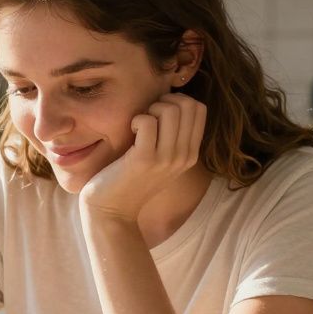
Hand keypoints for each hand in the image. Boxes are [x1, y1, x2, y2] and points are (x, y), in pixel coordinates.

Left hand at [79, 93, 206, 223]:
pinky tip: (130, 133)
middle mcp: (184, 156)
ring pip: (170, 110)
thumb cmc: (130, 180)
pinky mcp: (144, 159)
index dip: (177, 100)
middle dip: (163, 101)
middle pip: (186, 105)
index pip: (199, 109)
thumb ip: (172, 136)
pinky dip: (136, 119)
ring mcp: (166, 159)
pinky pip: (147, 121)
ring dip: (150, 109)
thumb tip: (170, 101)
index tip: (158, 113)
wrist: (112, 213)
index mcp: (191, 154)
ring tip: (139, 125)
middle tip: (147, 117)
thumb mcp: (161, 160)